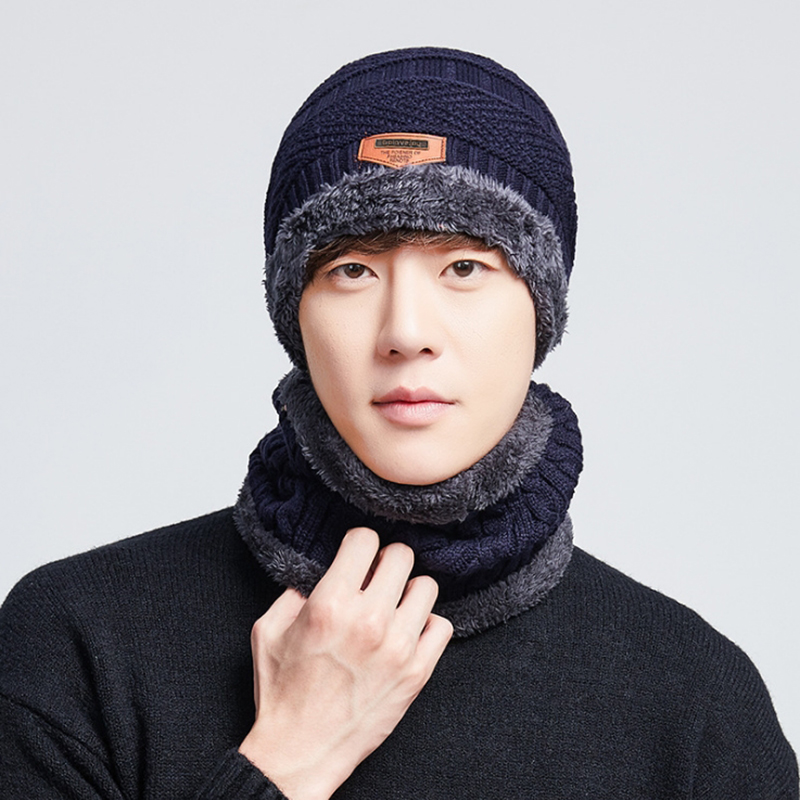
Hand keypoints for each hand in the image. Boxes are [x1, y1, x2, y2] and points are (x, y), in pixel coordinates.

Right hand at [238, 527, 452, 799]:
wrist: (300, 752)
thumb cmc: (282, 693)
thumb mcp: (268, 631)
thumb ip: (294, 592)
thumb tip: (319, 573)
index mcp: (330, 603)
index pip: (365, 539)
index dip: (358, 543)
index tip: (357, 555)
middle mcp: (368, 620)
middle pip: (401, 556)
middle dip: (386, 561)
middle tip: (377, 576)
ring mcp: (397, 647)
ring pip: (427, 586)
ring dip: (408, 591)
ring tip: (394, 605)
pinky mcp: (417, 672)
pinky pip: (442, 626)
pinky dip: (427, 624)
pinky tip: (409, 632)